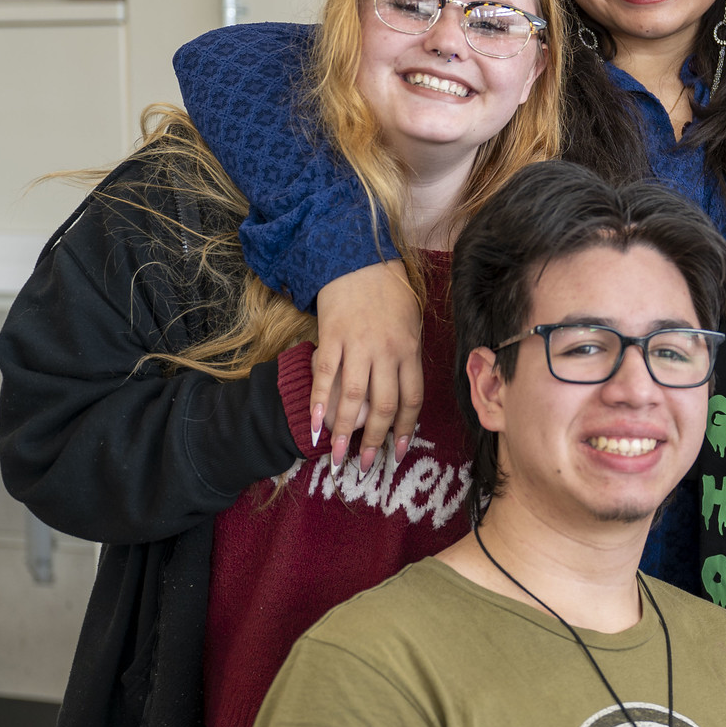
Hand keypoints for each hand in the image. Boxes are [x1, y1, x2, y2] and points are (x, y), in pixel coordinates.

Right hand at [312, 261, 423, 475]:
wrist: (358, 260)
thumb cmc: (389, 294)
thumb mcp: (411, 324)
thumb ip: (407, 358)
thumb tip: (403, 395)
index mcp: (410, 350)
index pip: (411, 398)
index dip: (404, 429)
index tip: (397, 453)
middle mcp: (387, 351)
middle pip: (384, 404)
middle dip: (375, 440)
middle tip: (366, 466)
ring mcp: (358, 345)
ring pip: (354, 397)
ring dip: (345, 431)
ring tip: (338, 457)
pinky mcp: (331, 338)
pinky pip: (325, 375)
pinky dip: (318, 402)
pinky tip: (313, 425)